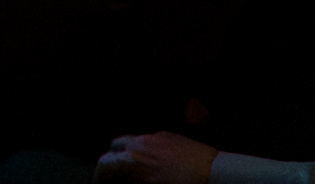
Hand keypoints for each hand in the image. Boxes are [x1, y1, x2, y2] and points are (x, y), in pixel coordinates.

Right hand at [95, 132, 217, 183]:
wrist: (215, 173)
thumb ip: (132, 182)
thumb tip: (122, 182)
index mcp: (133, 160)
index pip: (104, 164)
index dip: (99, 176)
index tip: (100, 183)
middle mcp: (141, 144)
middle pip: (114, 148)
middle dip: (112, 161)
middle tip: (115, 176)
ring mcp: (155, 138)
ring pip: (132, 142)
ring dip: (128, 154)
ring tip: (135, 170)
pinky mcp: (169, 135)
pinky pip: (149, 141)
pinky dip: (145, 150)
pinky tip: (155, 163)